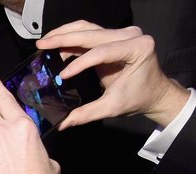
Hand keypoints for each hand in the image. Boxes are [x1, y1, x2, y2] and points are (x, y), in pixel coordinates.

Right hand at [36, 21, 190, 128]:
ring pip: (88, 28)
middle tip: (42, 45)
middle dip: (64, 38)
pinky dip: (71, 38)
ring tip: (45, 42)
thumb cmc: (138, 97)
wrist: (154, 92)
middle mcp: (130, 35)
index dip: (80, 63)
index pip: (102, 52)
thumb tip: (62, 123)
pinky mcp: (112, 36)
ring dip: (65, 33)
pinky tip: (56, 45)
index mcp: (137, 49)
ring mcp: (121, 33)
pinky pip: (89, 33)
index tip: (63, 75)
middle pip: (91, 33)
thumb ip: (87, 113)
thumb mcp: (112, 107)